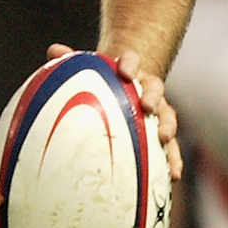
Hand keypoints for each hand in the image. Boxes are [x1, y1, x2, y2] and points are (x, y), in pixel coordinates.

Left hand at [45, 43, 182, 180]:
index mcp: (129, 70)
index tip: (124, 71)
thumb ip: (70, 60)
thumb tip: (54, 51)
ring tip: (165, 139)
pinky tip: (173, 176)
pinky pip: (170, 146)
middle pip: (155, 88)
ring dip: (168, 127)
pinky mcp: (161, 131)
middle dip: (153, 96)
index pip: (131, 61)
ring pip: (167, 116)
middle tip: (147, 105)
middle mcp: (147, 88)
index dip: (130, 64)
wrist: (124, 87)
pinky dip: (173, 159)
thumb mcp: (86, 69)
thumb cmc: (99, 81)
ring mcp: (157, 110)